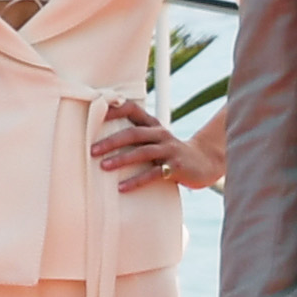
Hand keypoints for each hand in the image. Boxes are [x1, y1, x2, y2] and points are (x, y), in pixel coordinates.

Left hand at [91, 94, 211, 193]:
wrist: (204, 163)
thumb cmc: (169, 152)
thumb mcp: (154, 139)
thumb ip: (134, 136)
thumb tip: (99, 139)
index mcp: (153, 124)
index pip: (132, 109)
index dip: (114, 110)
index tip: (95, 114)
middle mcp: (160, 134)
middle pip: (134, 133)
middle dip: (111, 141)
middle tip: (92, 150)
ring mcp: (169, 150)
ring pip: (143, 152)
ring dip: (122, 159)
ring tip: (103, 166)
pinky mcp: (175, 167)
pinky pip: (153, 174)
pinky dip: (136, 180)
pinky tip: (121, 187)